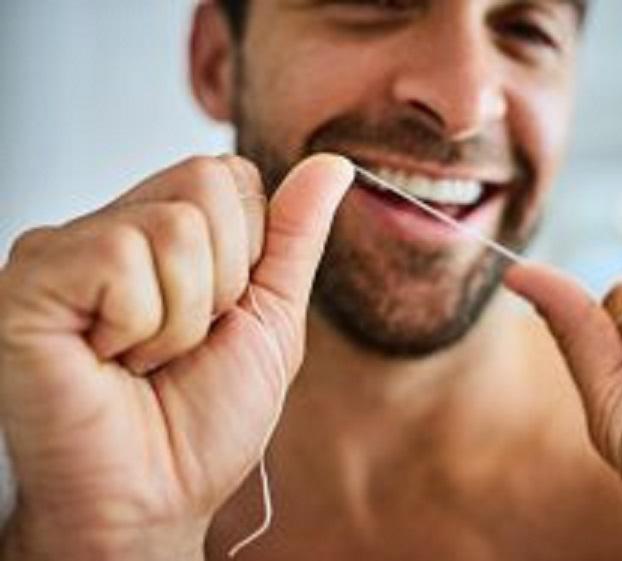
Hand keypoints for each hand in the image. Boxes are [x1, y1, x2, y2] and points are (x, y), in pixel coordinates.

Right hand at [0, 154, 352, 559]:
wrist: (156, 496)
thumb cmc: (202, 421)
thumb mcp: (272, 319)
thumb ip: (296, 237)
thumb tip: (331, 165)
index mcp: (165, 232)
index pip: (232, 175)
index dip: (248, 255)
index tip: (216, 319)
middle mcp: (114, 228)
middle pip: (208, 183)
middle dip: (221, 284)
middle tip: (176, 343)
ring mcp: (68, 248)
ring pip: (175, 225)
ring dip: (181, 317)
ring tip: (141, 357)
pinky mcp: (33, 277)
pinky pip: (123, 259)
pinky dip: (138, 327)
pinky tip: (106, 359)